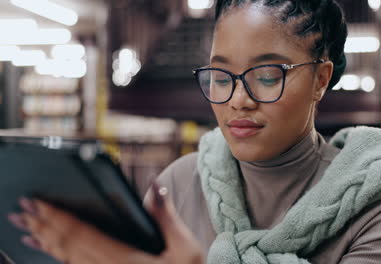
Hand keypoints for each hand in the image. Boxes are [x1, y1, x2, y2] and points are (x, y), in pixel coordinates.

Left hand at [7, 183, 202, 263]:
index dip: (58, 218)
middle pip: (68, 249)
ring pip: (67, 261)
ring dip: (46, 242)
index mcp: (126, 262)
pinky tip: (51, 248)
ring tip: (27, 227)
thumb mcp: (186, 248)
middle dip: (43, 227)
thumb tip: (155, 186)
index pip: (83, 236)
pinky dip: (58, 256)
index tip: (38, 203)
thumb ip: (166, 217)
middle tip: (22, 210)